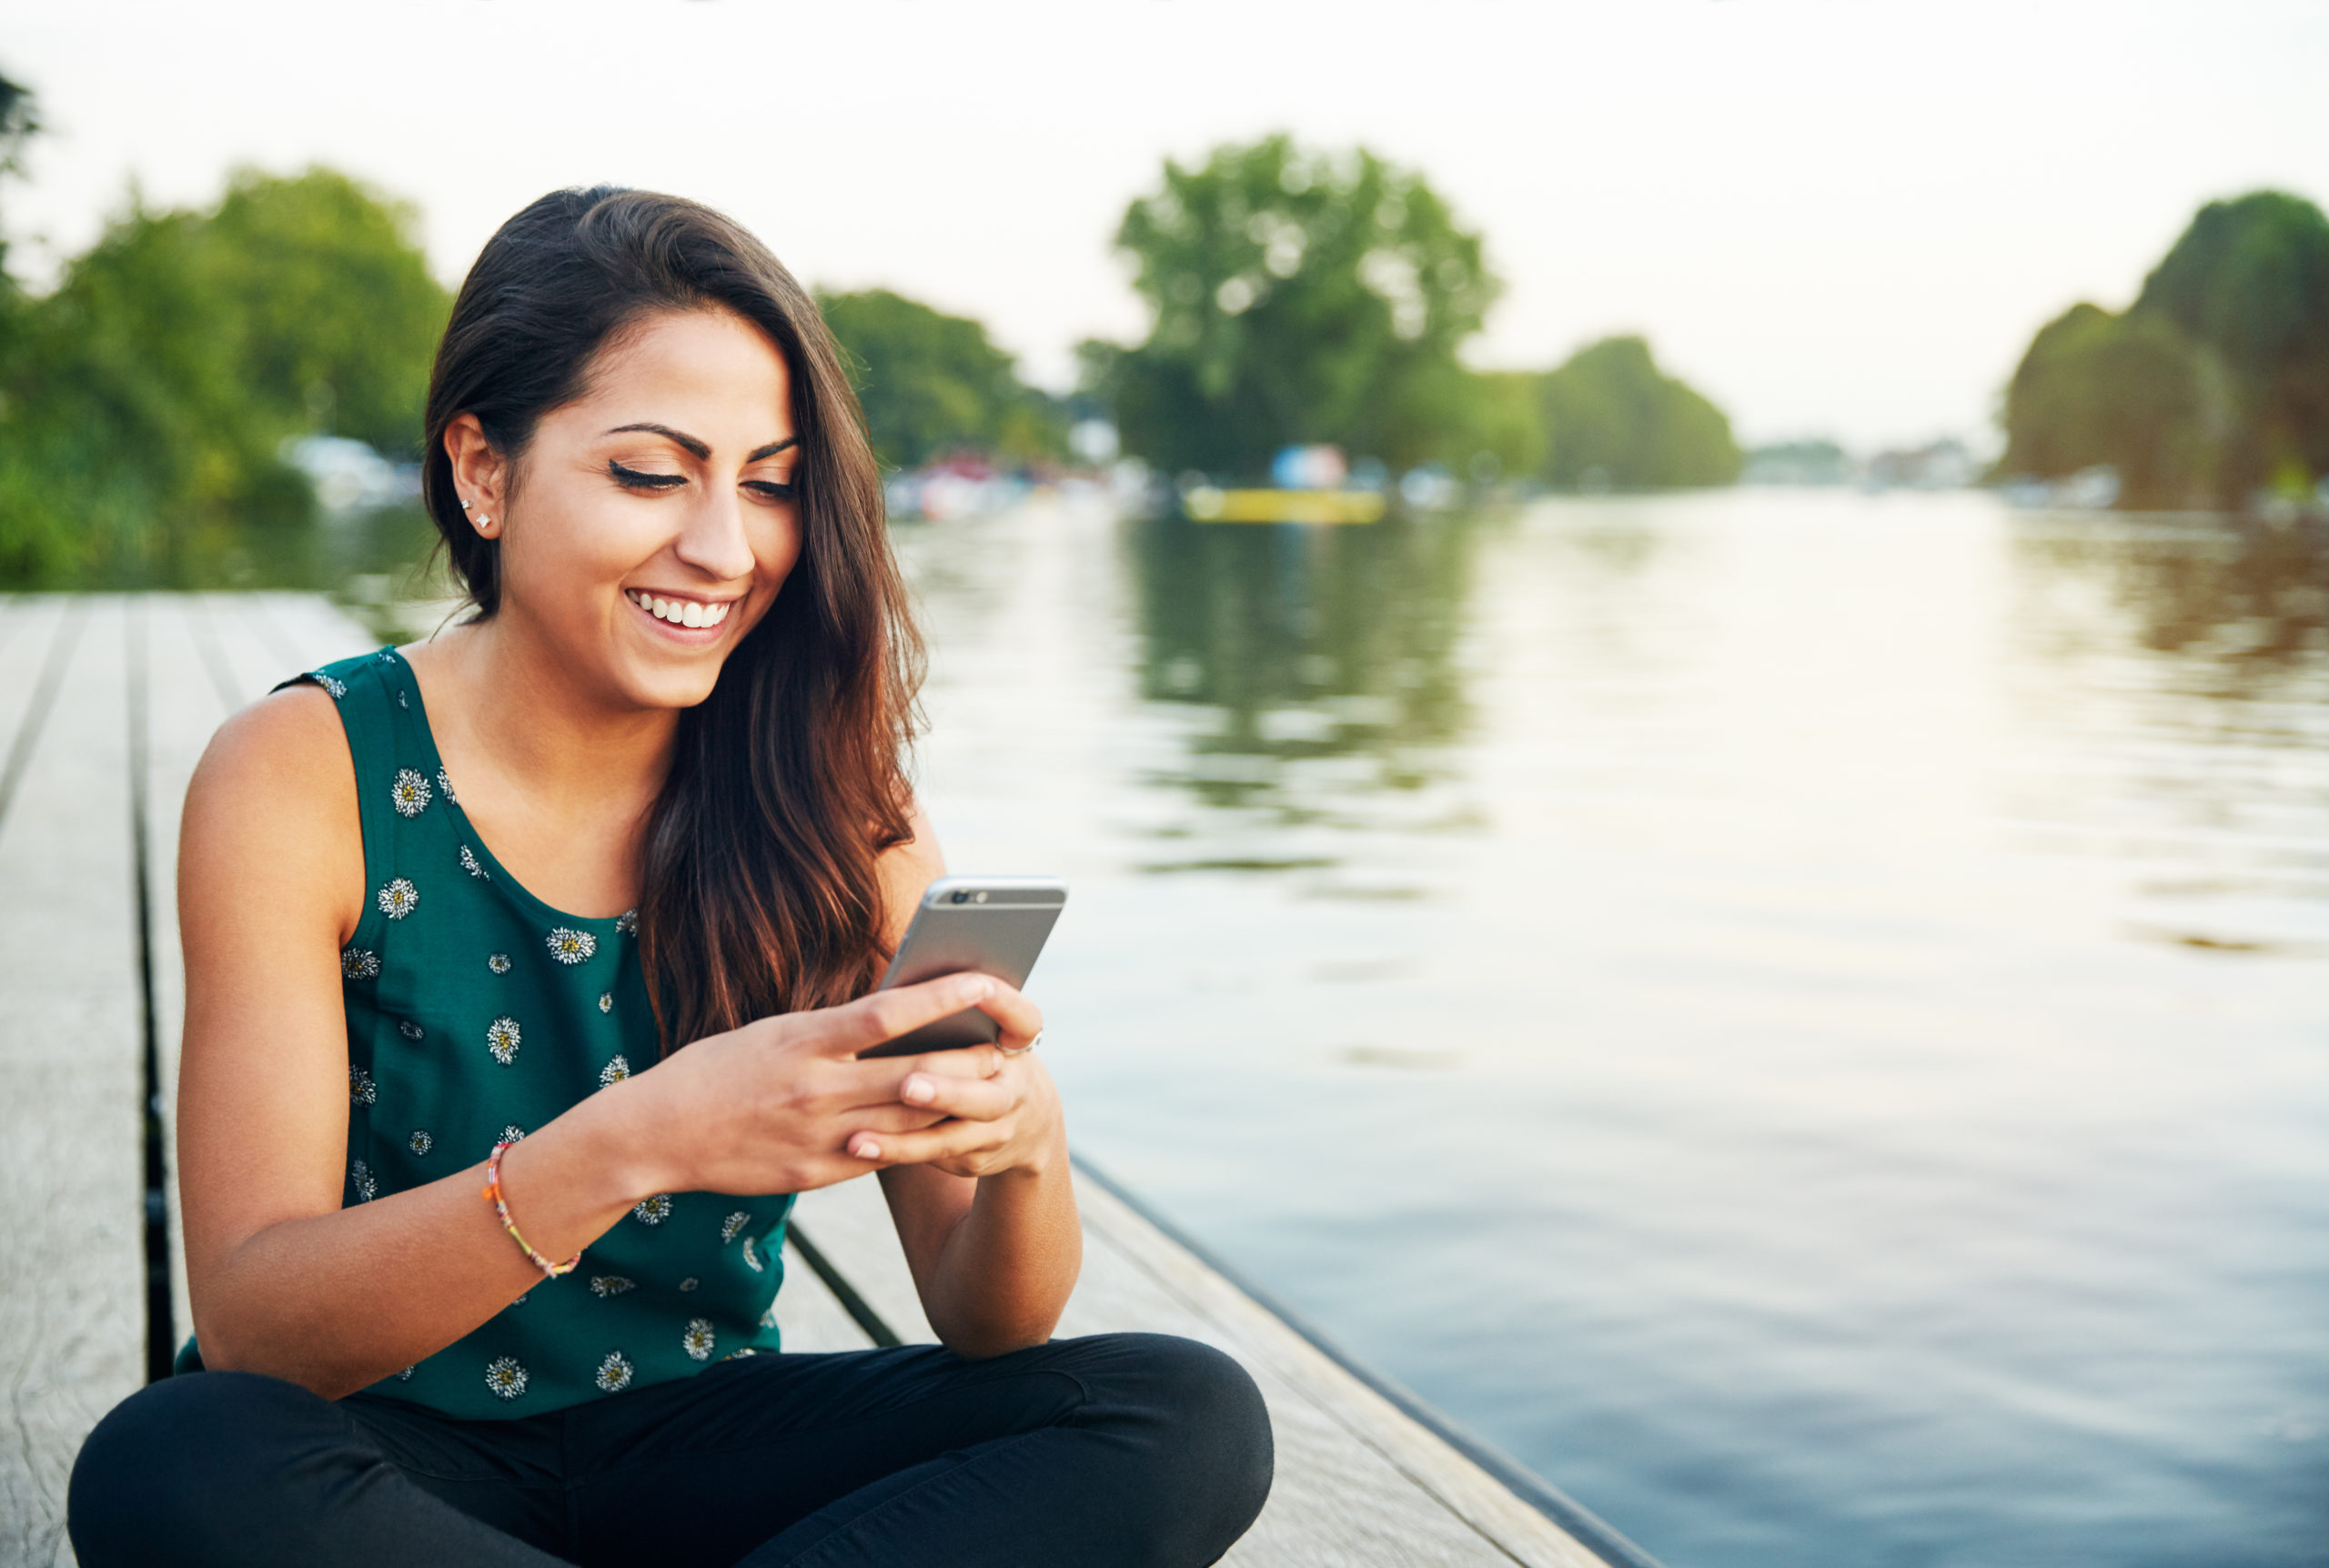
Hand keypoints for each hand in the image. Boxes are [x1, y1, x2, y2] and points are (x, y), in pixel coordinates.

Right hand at [606, 973, 1035, 1196]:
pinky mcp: (816, 1174)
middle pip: (916, 1074)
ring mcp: (819, 1135)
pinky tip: (944, 1134)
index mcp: (806, 1039)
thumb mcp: (773, 1031)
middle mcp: (818, 1087)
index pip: (891, 1011)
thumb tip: (892, 1014)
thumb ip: (832, 1030)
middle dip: (970, 1063)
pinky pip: (881, 1158)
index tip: (988, 984)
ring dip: (956, 1107)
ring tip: (992, 1091)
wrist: (657, 1133)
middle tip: (1010, 1049)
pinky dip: (915, 1144)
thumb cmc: (716, 1069)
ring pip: (910, 1123)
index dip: (946, 997)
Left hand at [839, 981, 1060, 1179]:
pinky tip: (855, 1149)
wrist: (1026, 1122)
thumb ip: (950, 1013)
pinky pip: (930, 1157)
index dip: (1004, 1002)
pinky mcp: (975, 1158)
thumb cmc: (977, 1052)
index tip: (979, 985)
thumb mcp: (983, 1029)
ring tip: (857, 1137)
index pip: (1022, 1018)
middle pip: (986, 1095)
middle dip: (946, 1091)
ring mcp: (998, 1130)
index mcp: (1019, 1042)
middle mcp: (1015, 1089)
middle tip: (906, 1086)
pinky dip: (894, 1152)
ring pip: (952, 1137)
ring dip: (905, 1139)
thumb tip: (897, 986)